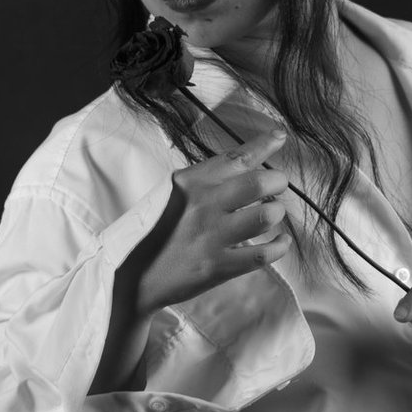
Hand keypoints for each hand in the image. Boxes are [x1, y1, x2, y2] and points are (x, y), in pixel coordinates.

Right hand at [130, 120, 294, 316]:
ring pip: (265, 216)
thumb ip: (204, 179)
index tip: (279, 137)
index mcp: (191, 182)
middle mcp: (203, 205)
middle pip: (259, 182)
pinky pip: (263, 254)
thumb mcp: (171, 195)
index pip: (235, 157)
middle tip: (277, 187)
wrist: (131, 275)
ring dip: (276, 212)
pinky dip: (279, 246)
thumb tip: (243, 162)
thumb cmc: (154, 232)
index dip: (263, 144)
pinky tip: (279, 242)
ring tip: (272, 214)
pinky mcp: (218, 266)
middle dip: (278, 182)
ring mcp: (211, 237)